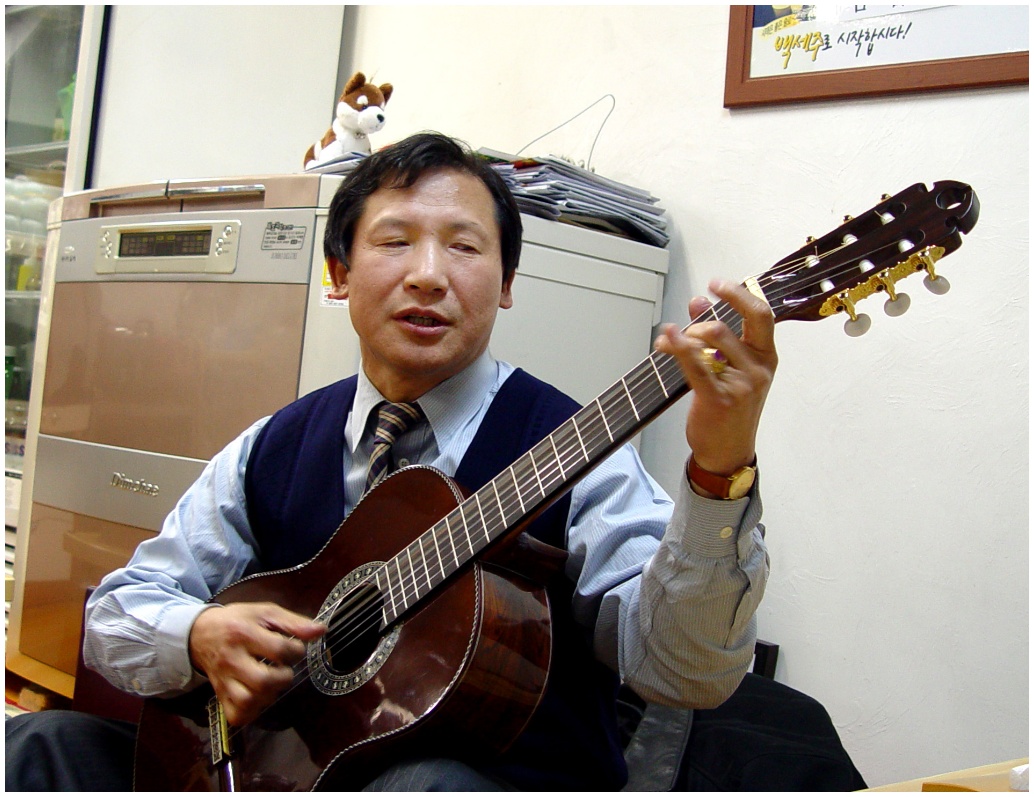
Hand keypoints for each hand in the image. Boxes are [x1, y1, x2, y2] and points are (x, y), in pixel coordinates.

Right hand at [188, 602, 326, 725]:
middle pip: (263, 681)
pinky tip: (259, 697)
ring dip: (269, 695)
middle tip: (283, 670)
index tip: (294, 649)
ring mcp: (224, 680)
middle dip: (283, 677)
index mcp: (244, 633)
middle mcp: (232, 659)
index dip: (296, 651)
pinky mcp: (220, 696)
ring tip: (271, 683)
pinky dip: (252, 711)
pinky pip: (236, 715)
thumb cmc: (238, 621)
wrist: (201, 634)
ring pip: (248, 701)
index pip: (279, 650)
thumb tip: (321, 630)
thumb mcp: (265, 612)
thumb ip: (294, 622)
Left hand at [654, 279, 777, 476]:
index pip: (761, 315)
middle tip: (691, 314)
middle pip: (735, 323)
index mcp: (766, 357)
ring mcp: (741, 384)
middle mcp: (758, 368)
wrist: (727, 453)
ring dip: (686, 335)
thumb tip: (698, 302)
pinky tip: (666, 339)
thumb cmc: (729, 410)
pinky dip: (678, 347)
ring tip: (670, 341)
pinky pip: (696, 364)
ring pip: (712, 340)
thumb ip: (715, 336)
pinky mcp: (719, 399)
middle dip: (710, 312)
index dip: (739, 294)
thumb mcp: (729, 370)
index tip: (717, 283)